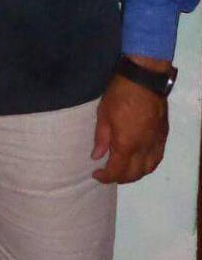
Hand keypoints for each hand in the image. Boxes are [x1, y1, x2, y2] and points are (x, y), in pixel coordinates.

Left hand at [92, 56, 169, 183]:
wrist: (144, 81)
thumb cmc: (119, 95)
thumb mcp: (103, 115)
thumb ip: (101, 139)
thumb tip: (97, 156)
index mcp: (127, 144)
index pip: (117, 170)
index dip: (106, 177)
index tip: (96, 174)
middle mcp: (144, 149)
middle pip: (134, 174)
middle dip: (119, 178)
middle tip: (107, 173)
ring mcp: (156, 143)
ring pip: (148, 169)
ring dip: (134, 174)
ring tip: (122, 170)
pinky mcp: (163, 137)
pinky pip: (157, 159)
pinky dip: (147, 166)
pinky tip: (139, 162)